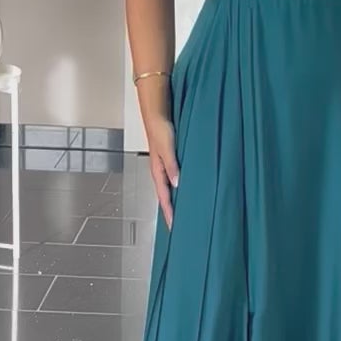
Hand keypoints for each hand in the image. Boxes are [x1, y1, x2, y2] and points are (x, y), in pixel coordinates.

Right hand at [145, 112, 178, 227]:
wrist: (156, 114)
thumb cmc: (160, 129)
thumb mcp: (167, 149)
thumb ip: (172, 166)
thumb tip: (176, 184)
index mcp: (157, 171)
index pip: (163, 197)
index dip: (169, 212)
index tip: (174, 226)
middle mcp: (159, 171)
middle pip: (165, 196)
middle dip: (170, 210)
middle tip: (178, 225)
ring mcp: (163, 166)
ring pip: (168, 188)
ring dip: (174, 200)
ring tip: (182, 212)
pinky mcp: (168, 160)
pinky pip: (172, 179)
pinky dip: (176, 188)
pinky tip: (183, 189)